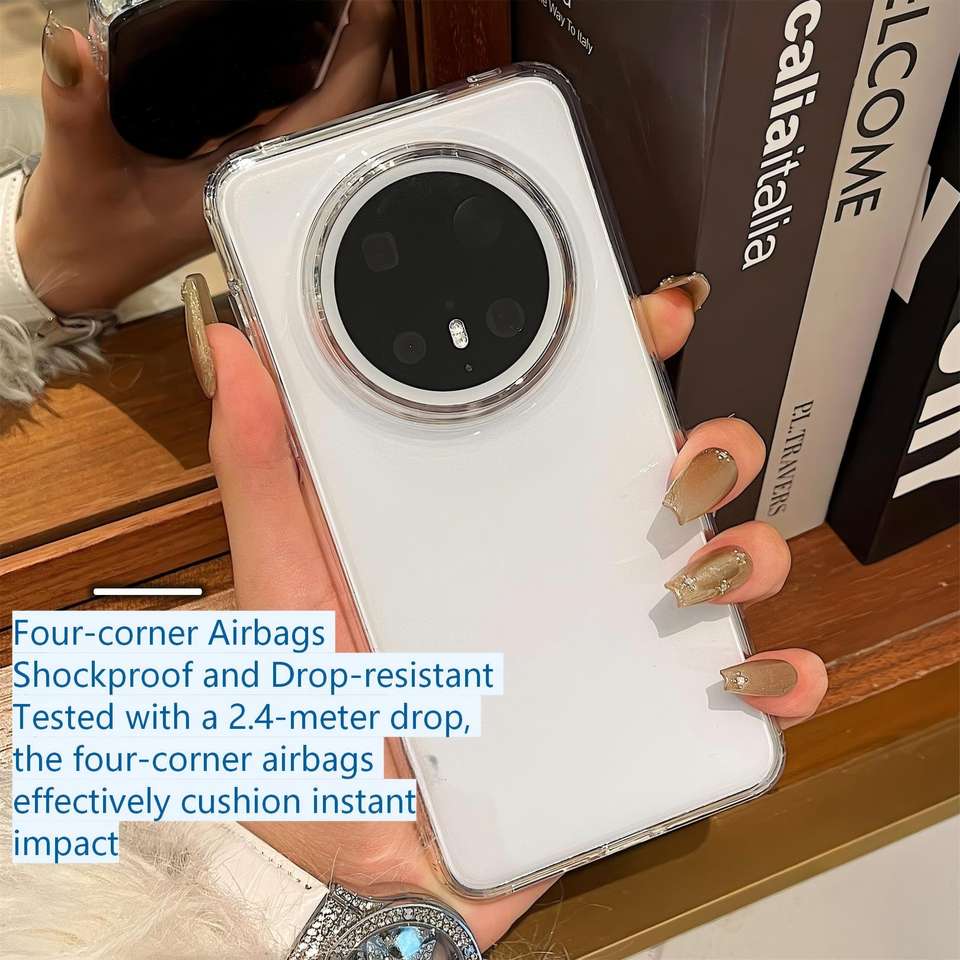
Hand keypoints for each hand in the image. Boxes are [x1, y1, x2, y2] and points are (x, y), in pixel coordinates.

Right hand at [14, 3, 394, 314]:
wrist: (77, 271)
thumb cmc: (86, 233)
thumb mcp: (80, 164)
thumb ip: (76, 105)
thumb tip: (72, 44)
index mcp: (246, 183)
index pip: (329, 115)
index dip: (361, 56)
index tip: (374, 4)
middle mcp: (261, 179)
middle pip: (339, 112)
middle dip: (360, 51)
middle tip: (362, 0)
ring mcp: (251, 173)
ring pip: (318, 117)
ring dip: (334, 65)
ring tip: (340, 11)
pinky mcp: (232, 166)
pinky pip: (284, 119)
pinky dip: (300, 80)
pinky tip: (294, 48)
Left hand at [202, 288, 827, 949]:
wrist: (358, 868)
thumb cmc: (317, 726)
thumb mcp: (285, 589)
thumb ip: (261, 475)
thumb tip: (235, 352)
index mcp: (488, 518)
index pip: (568, 416)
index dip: (620, 358)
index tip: (647, 318)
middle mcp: (561, 567)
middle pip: (671, 476)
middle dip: (712, 444)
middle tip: (685, 460)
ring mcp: (612, 642)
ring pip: (727, 563)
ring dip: (752, 547)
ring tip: (706, 568)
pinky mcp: (644, 723)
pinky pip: (739, 690)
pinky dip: (776, 675)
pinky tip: (755, 674)